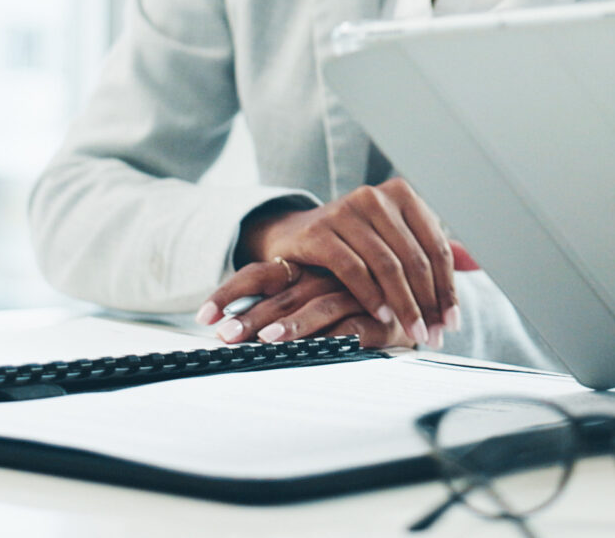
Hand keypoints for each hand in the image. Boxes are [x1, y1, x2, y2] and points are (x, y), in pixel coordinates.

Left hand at [195, 258, 398, 346]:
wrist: (409, 293)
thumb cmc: (350, 298)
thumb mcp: (308, 293)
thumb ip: (274, 303)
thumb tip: (221, 324)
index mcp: (304, 266)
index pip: (259, 275)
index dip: (230, 293)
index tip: (204, 317)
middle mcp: (327, 275)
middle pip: (284, 293)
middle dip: (254, 316)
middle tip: (229, 335)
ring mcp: (354, 292)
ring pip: (319, 305)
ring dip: (294, 325)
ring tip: (268, 341)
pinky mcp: (380, 316)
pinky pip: (356, 325)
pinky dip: (337, 337)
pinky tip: (321, 347)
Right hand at [207, 179, 456, 345]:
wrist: (293, 237)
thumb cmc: (353, 242)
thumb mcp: (393, 239)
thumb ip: (430, 248)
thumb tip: (477, 264)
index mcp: (403, 195)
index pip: (436, 247)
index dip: (447, 288)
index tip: (452, 323)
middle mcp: (376, 197)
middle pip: (415, 258)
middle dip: (428, 303)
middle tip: (433, 335)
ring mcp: (346, 211)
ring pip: (388, 265)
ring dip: (404, 305)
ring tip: (413, 332)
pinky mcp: (320, 232)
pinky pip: (353, 269)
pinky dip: (371, 295)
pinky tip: (381, 315)